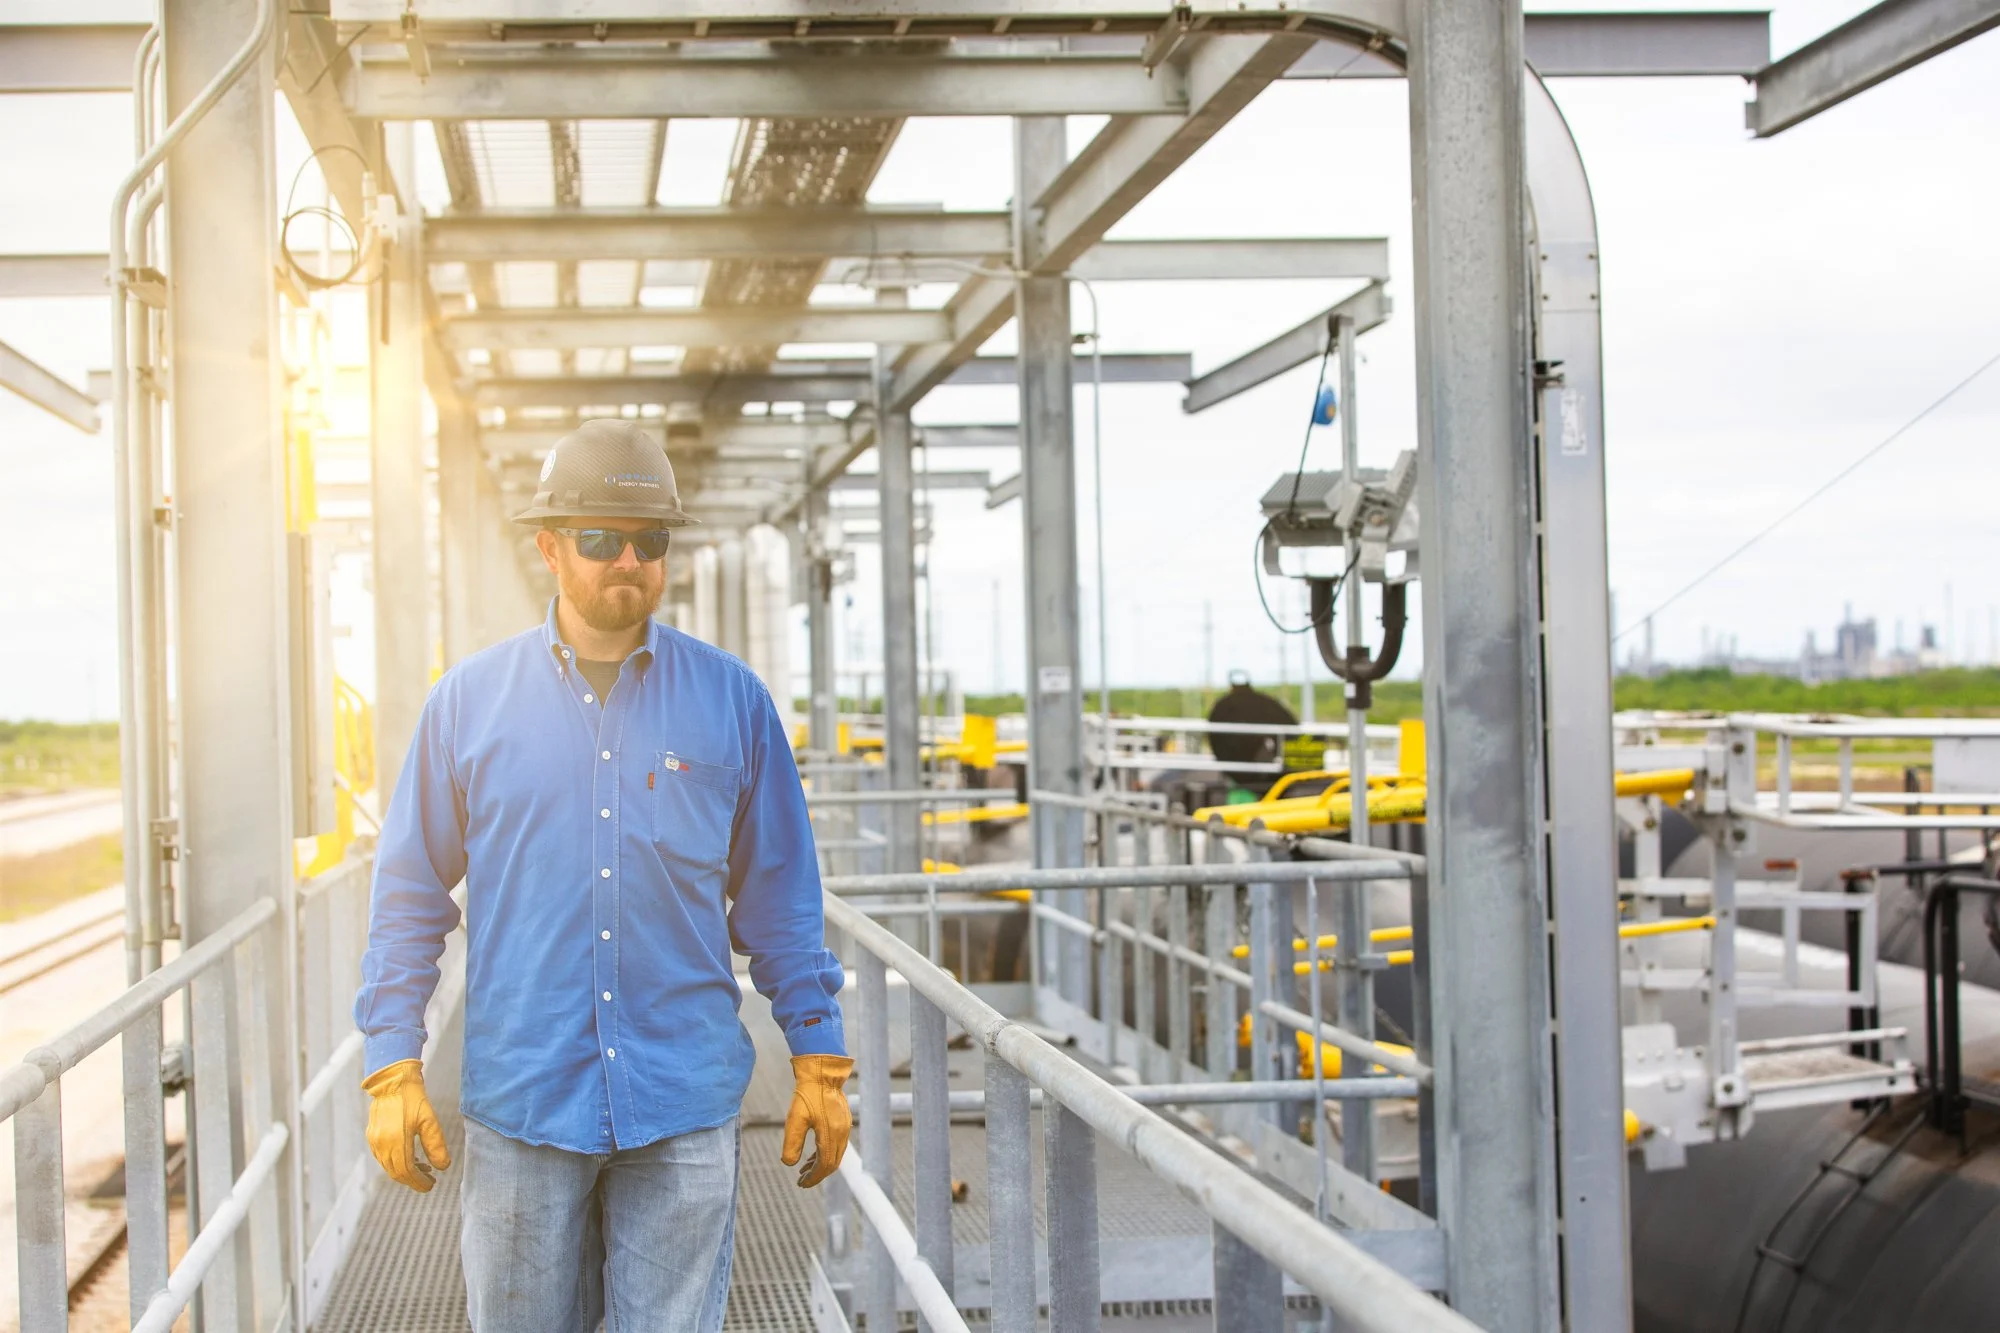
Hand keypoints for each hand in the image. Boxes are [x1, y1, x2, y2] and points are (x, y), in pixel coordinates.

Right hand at [362, 1059, 451, 1191]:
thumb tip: (443, 1167)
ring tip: (424, 1168)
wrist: (392, 1080)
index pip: (406, 1172)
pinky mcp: (372, 1136)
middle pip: (397, 1173)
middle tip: (429, 1181)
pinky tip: (410, 1157)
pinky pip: (383, 1157)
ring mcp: (374, 1141)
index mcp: (395, 1141)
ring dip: (405, 1171)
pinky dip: (396, 1162)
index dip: (419, 1182)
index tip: (431, 1185)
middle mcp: (381, 1144)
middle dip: (413, 1180)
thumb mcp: (430, 1121)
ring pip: (389, 1166)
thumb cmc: (413, 1098)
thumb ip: (436, 1146)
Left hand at [781, 1055, 853, 1188]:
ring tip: (804, 1169)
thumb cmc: (807, 1095)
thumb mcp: (795, 1120)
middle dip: (817, 1174)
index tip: (801, 1184)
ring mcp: (844, 1127)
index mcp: (831, 1136)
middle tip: (801, 1181)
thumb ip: (792, 1144)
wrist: (822, 1073)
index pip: (825, 1166)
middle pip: (832, 1163)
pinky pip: (836, 1144)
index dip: (813, 1178)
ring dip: (821, 1164)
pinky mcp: (843, 1121)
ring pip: (835, 1154)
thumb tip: (789, 1164)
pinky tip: (813, 1154)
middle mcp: (841, 1134)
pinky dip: (825, 1153)